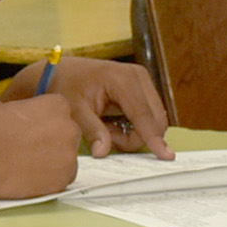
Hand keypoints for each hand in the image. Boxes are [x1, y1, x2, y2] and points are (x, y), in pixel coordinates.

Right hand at [0, 94, 90, 199]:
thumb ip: (18, 110)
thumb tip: (15, 116)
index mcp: (56, 105)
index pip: (60, 112)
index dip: (44, 121)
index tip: (31, 129)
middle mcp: (68, 128)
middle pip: (66, 135)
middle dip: (50, 142)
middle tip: (27, 149)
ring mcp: (67, 156)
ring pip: (64, 159)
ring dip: (49, 162)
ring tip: (24, 165)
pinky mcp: (61, 179)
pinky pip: (60, 179)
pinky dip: (46, 180)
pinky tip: (26, 177)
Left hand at [39, 59, 172, 158]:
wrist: (60, 70)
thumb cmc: (65, 86)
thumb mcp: (74, 110)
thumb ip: (92, 131)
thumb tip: (103, 152)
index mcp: (123, 79)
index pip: (144, 115)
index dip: (153, 137)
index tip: (166, 156)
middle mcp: (138, 77)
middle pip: (155, 120)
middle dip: (134, 136)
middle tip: (105, 133)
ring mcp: (142, 81)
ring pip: (154, 120)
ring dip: (132, 132)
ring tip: (105, 126)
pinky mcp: (142, 88)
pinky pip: (148, 116)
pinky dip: (133, 126)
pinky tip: (112, 122)